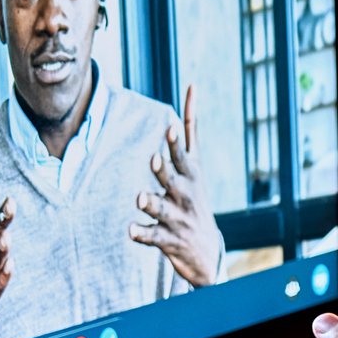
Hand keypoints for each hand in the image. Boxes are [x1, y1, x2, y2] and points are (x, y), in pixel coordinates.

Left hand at [130, 83, 222, 286]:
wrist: (206, 252)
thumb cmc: (195, 198)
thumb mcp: (196, 165)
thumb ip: (189, 130)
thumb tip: (191, 85)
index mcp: (191, 174)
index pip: (185, 154)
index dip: (177, 142)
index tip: (170, 126)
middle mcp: (185, 194)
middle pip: (174, 179)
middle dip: (165, 169)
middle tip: (155, 159)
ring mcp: (178, 217)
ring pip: (162, 208)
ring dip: (151, 202)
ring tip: (141, 198)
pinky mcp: (168, 239)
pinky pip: (153, 236)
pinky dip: (142, 233)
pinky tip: (131, 230)